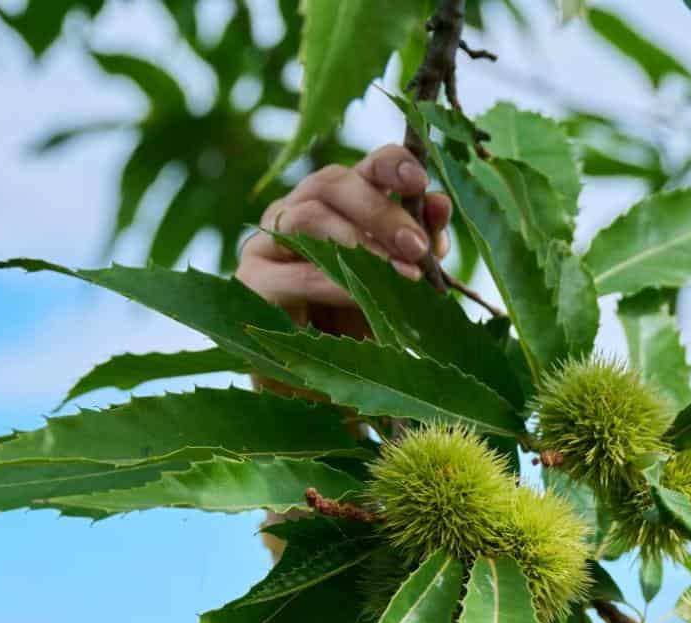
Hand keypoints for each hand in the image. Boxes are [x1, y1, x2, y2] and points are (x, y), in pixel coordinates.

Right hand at [237, 143, 451, 335]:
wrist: (317, 388)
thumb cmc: (361, 330)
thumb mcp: (398, 285)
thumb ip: (417, 245)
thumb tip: (440, 204)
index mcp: (337, 206)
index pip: (361, 169)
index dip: (390, 164)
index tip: (420, 179)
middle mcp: (296, 212)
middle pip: (331, 184)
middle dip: (381, 211)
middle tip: (417, 246)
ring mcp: (268, 244)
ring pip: (309, 219)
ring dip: (361, 243)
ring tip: (402, 274)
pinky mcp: (250, 283)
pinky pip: (295, 273)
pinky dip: (335, 282)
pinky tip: (366, 297)